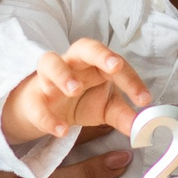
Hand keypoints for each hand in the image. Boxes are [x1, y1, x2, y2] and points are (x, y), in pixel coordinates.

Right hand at [0, 39, 153, 143]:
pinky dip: (47, 117)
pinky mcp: (33, 98)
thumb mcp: (106, 109)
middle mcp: (72, 64)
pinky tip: (60, 130)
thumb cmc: (79, 100)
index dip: (131, 79)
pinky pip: (36, 104)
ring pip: (49, 63)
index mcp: (94, 64)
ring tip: (74, 89)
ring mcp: (49, 79)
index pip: (115, 63)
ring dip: (62, 74)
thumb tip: (145, 127)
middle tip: (114, 66)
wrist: (44, 110)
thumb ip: (125, 116)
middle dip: (100, 54)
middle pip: (83, 47)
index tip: (145, 99)